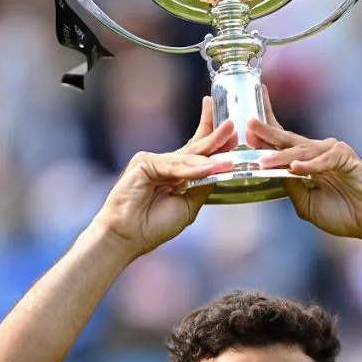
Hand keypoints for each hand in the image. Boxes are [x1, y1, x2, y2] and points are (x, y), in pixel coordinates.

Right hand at [93, 98, 235, 258]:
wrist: (129, 236)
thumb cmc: (155, 225)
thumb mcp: (189, 205)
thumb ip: (203, 186)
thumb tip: (221, 168)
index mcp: (177, 175)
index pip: (198, 152)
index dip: (215, 140)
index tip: (232, 131)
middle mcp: (167, 165)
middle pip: (195, 146)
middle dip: (215, 135)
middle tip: (232, 124)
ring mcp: (154, 161)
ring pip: (188, 156)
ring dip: (210, 155)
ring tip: (230, 158)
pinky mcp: (144, 162)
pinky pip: (173, 165)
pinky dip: (192, 169)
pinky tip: (209, 169)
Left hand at [245, 90, 361, 240]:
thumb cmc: (342, 213)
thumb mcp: (306, 203)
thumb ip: (290, 187)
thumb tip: (272, 172)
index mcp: (306, 162)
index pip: (283, 142)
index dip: (266, 132)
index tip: (247, 124)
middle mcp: (317, 153)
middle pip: (288, 140)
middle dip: (267, 133)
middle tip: (249, 125)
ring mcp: (332, 152)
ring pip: (303, 150)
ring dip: (282, 156)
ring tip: (264, 161)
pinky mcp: (346, 157)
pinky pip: (325, 159)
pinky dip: (310, 164)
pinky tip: (296, 168)